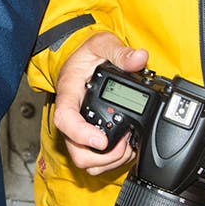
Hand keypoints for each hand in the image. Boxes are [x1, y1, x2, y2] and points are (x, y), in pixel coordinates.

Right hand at [53, 32, 148, 174]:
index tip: (102, 140)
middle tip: (124, 144)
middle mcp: (71, 119)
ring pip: (86, 161)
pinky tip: (126, 147)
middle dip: (103, 156)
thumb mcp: (100, 44)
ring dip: (108, 161)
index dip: (81, 135)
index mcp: (68, 96)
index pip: (65, 121)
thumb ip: (119, 52)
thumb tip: (139, 58)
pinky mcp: (88, 140)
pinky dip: (112, 161)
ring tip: (127, 147)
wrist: (81, 63)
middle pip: (77, 152)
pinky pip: (95, 161)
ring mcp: (78, 132)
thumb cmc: (85, 57)